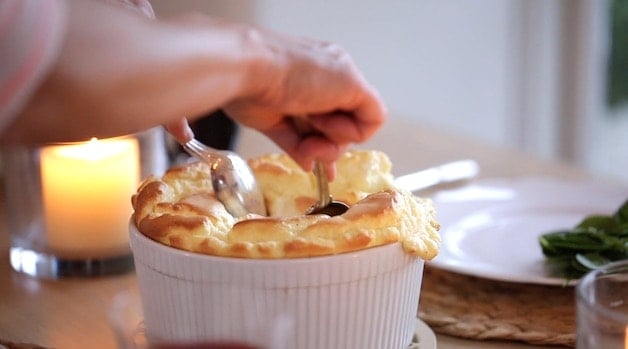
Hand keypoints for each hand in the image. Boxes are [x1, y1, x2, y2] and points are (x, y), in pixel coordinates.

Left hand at [222, 31, 386, 178]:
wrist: (247, 71)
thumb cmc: (299, 72)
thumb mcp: (350, 83)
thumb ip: (370, 107)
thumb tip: (365, 130)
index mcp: (341, 74)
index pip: (366, 113)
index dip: (357, 127)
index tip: (342, 123)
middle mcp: (320, 90)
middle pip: (342, 131)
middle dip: (335, 140)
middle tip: (319, 132)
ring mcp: (296, 106)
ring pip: (319, 140)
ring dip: (319, 150)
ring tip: (308, 147)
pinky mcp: (273, 121)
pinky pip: (294, 144)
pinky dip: (302, 155)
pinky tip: (306, 162)